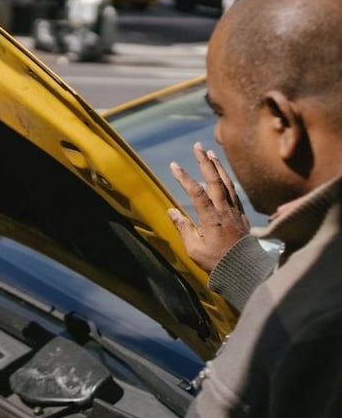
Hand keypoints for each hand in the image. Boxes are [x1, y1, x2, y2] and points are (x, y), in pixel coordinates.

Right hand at [167, 142, 250, 272]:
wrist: (245, 270)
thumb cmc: (216, 262)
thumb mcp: (194, 249)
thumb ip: (184, 228)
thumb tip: (172, 211)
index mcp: (211, 218)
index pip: (196, 192)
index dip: (184, 177)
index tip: (174, 166)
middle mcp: (225, 210)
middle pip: (215, 180)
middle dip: (204, 162)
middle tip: (197, 146)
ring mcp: (235, 211)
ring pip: (227, 183)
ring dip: (218, 167)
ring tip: (210, 153)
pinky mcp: (242, 215)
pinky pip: (234, 192)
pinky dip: (227, 180)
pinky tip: (223, 175)